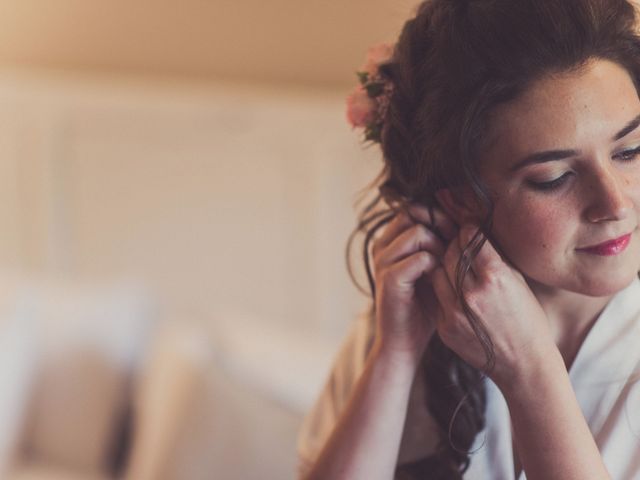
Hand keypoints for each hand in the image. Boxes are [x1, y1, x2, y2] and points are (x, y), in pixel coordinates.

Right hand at [371, 203, 456, 362]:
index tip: (457, 230)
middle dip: (440, 224)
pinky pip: (420, 258)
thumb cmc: (424, 306)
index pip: (413, 208)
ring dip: (440, 246)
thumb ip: (441, 246)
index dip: (438, 214)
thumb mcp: (434, 270)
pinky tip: (442, 279)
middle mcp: (381, 246)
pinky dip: (436, 265)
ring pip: (417, 233)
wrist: (405, 341)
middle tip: (455, 243)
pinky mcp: (390, 280)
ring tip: (448, 265)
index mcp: (389, 241)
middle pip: (413, 213)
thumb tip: (465, 219)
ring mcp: (383, 262)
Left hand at [431, 225, 556, 387]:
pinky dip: (444, 292)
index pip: (469, 239)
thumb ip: (495, 257)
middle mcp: (472, 293)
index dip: (467, 231)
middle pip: (449, 254)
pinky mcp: (445, 327)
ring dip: (444, 267)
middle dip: (453, 247)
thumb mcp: (518, 281)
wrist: (525, 365)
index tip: (468, 230)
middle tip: (458, 247)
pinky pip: (437, 298)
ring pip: (437, 273)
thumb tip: (475, 232)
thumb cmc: (528, 320)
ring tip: (456, 270)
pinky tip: (455, 294)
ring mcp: (455, 312)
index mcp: (495, 276)